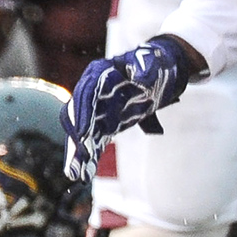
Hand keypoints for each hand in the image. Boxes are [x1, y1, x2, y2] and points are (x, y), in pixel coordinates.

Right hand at [61, 37, 192, 180]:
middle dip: (77, 139)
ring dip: (79, 153)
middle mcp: (91, 93)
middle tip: (79, 158)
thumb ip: (146, 71)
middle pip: (77, 117)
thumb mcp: (151, 62)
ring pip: (82, 133)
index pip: (85, 95)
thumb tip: (141, 82)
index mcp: (98, 73)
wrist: (160, 69)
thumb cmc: (154, 62)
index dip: (81, 114)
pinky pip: (94, 141)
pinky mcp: (105, 123)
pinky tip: (86, 173)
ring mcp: (97, 109)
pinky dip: (91, 156)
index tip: (82, 133)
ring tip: (76, 173)